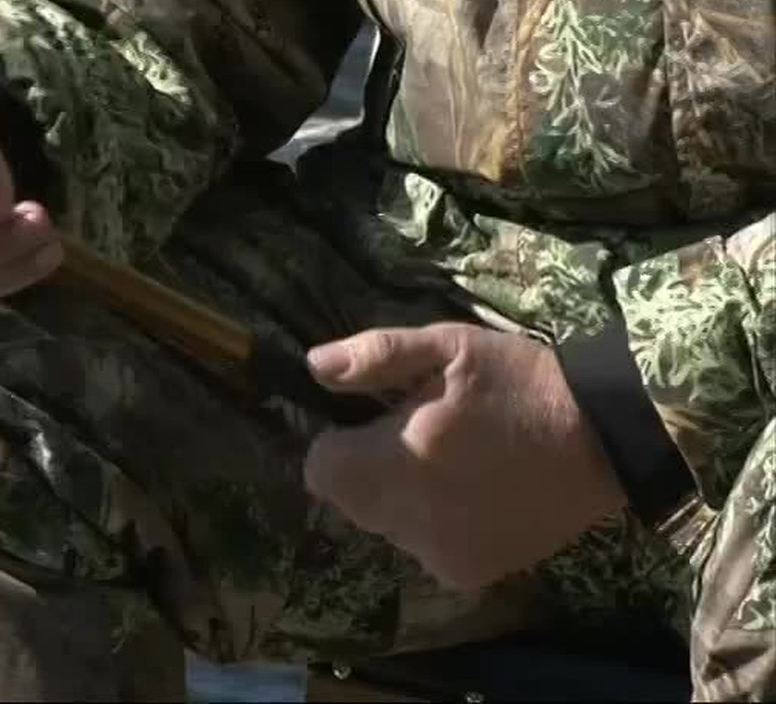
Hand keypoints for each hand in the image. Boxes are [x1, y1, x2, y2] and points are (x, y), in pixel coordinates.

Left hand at [303, 323, 625, 590]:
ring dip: (396, 497)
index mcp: (403, 458)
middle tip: (415, 434)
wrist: (606, 439)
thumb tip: (314, 367)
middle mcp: (413, 518)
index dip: (337, 441)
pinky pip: (420, 546)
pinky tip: (470, 494)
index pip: (321, 469)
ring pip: (382, 524)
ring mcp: (441, 553)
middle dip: (364, 468)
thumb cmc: (519, 381)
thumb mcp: (449, 346)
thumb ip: (377, 357)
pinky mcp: (467, 573)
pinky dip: (430, 523)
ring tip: (448, 462)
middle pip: (348, 500)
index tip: (371, 420)